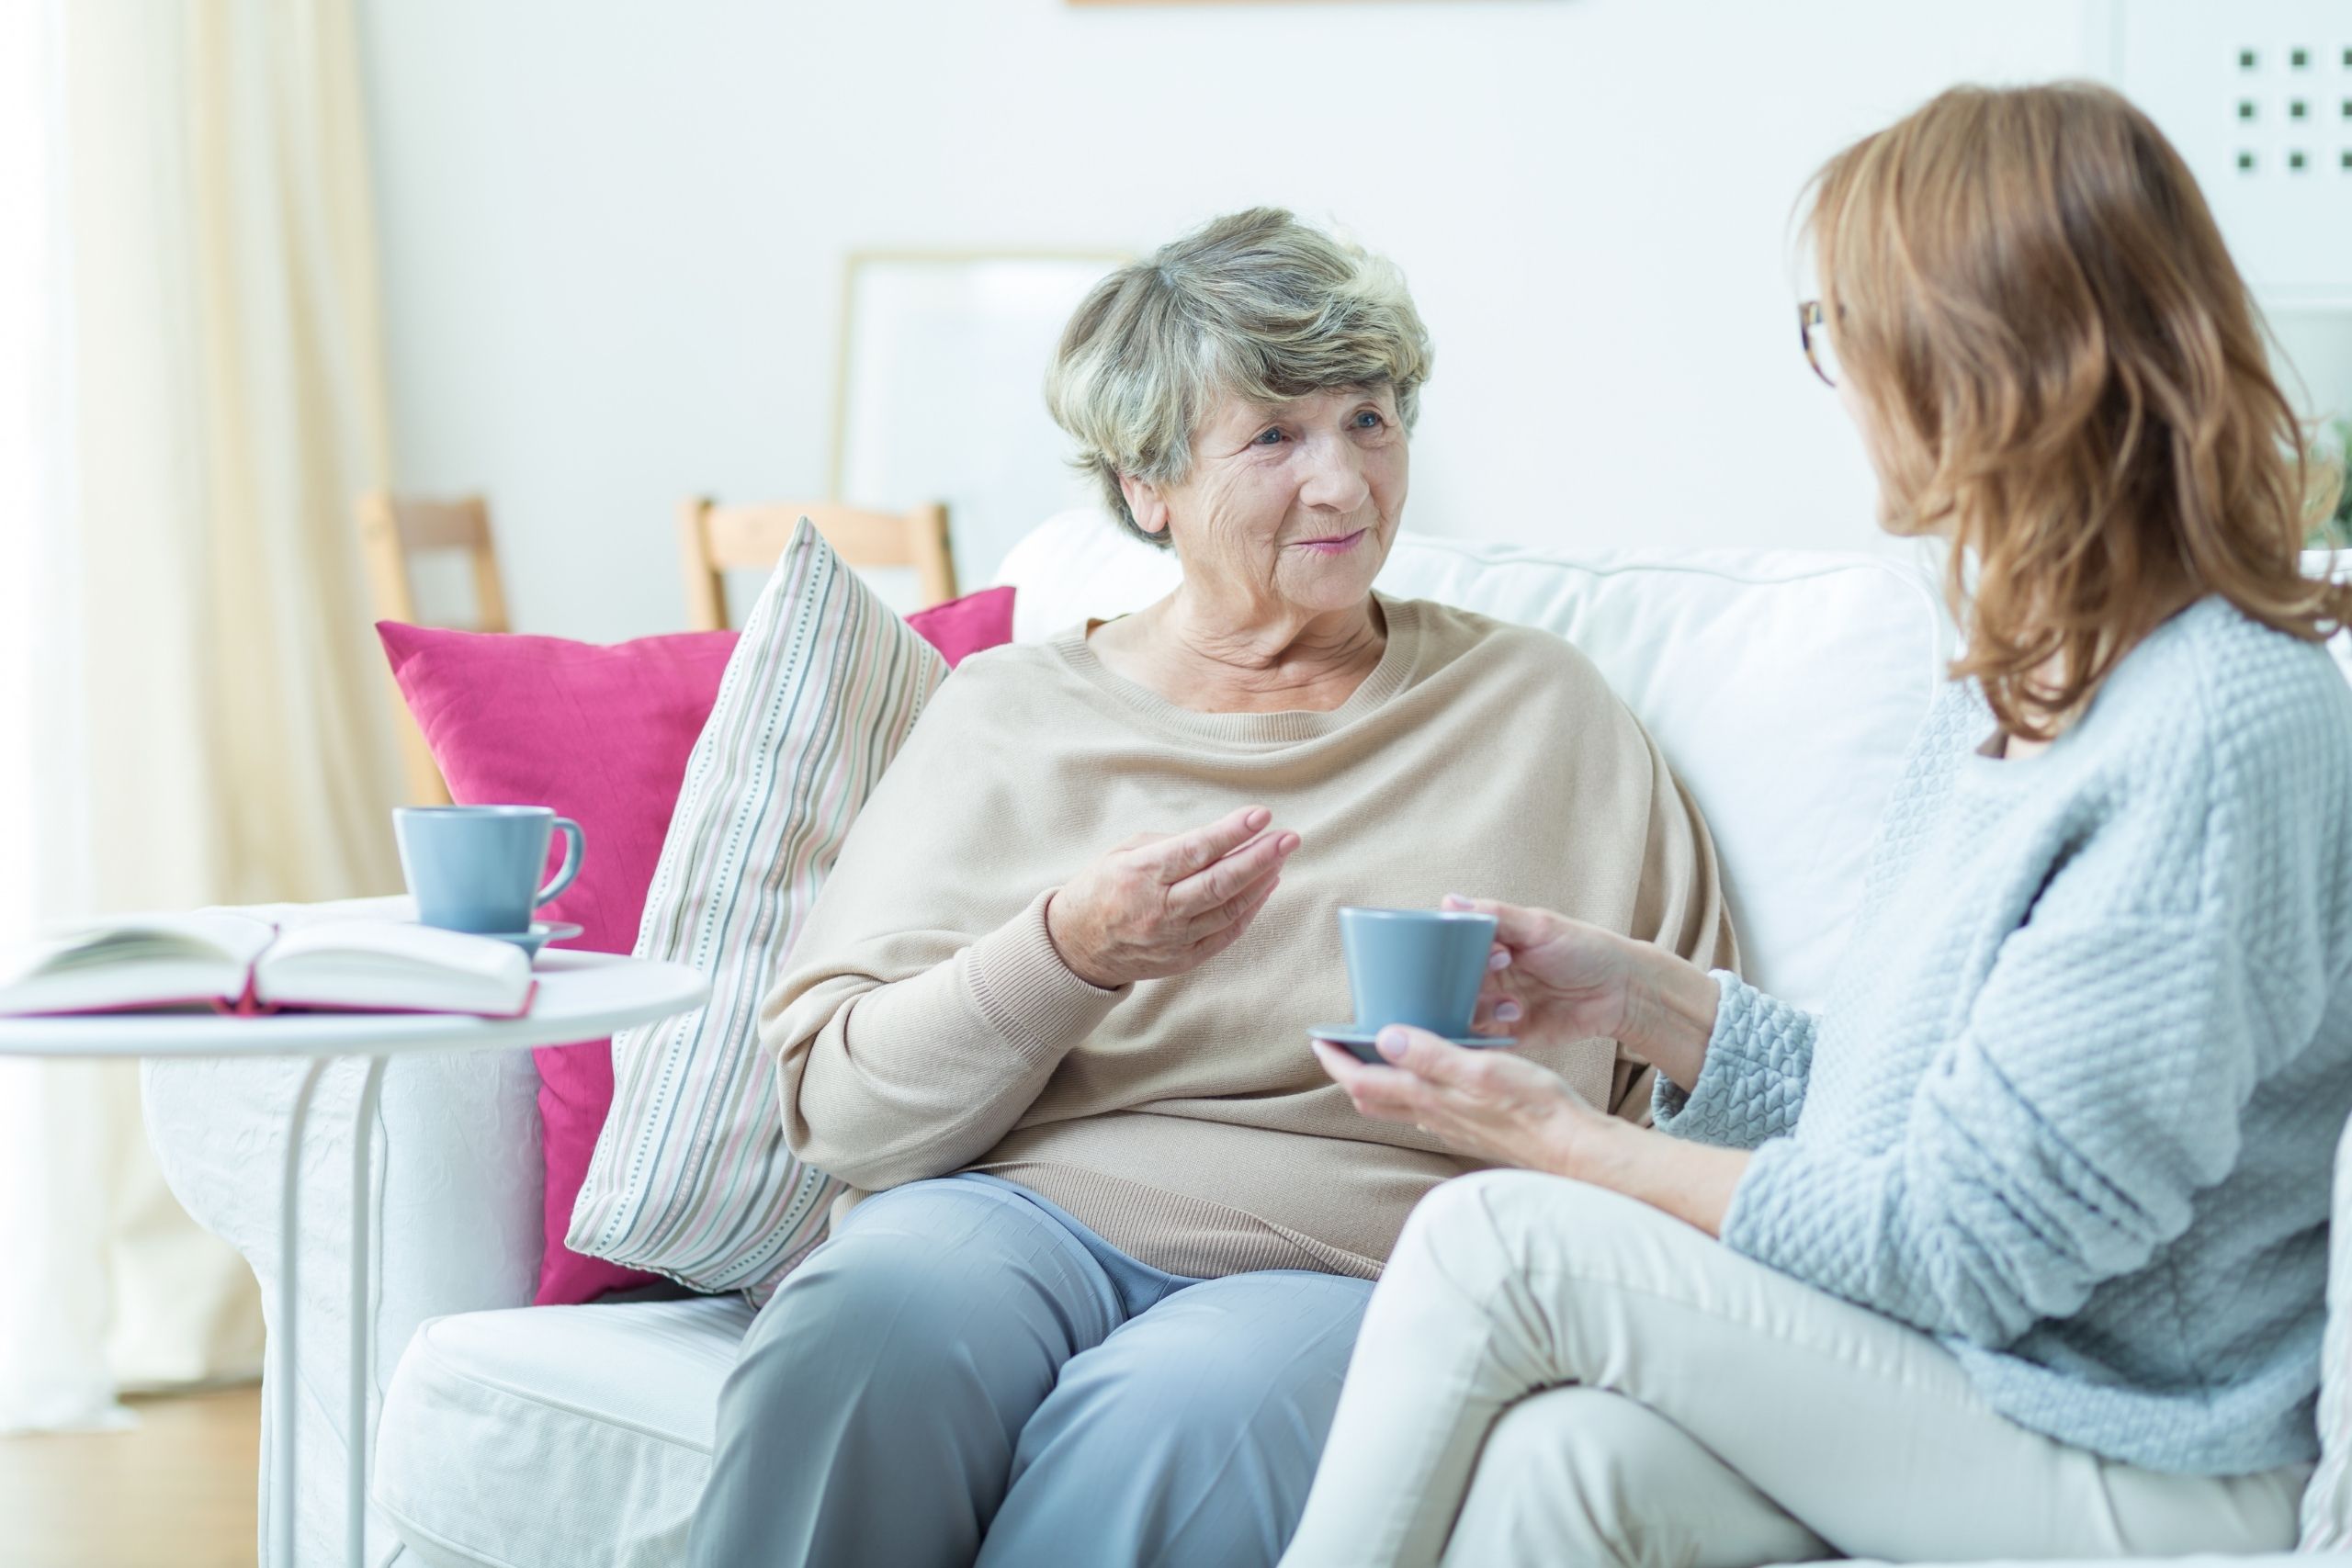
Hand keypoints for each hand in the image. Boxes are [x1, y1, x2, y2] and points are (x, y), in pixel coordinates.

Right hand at [1046, 806, 1299, 988]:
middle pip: (1220, 883)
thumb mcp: (1124, 853)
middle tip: (1289, 838)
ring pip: (1229, 910)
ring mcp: (1173, 939)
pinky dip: (1250, 910)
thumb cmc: (1102, 889)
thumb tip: (1220, 838)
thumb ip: (1171, 845)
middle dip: (1260, 858)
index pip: (1195, 851)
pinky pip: (1226, 933)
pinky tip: (1265, 887)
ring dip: (1261, 882)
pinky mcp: (1183, 959)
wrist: (1077, 947)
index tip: (1261, 815)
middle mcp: (1159, 909)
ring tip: (1281, 857)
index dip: (1231, 833)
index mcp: (1140, 875)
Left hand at [1310, 1027, 1608, 1172]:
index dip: (1336, 1061)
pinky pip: (1425, 1111)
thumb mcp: (1483, 1069)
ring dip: (1377, 1081)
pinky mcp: (1470, 1130)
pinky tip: (1427, 1076)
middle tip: (1338, 1045)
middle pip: (1372, 1098)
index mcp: (1430, 1098)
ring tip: (1375, 1052)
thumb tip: (1385, 1037)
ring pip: (1397, 1106)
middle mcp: (1433, 1117)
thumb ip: (1432, 1055)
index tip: (1320, 1039)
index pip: (1363, 1082)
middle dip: (1349, 1072)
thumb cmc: (1535, 1108)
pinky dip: (1410, 1090)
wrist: (1573, 1149)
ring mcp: (1451, 1127)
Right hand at [1446, 894, 1717, 1089]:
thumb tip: (1449, 899)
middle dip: (1462, 986)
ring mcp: (1493, 1007)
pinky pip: (1480, 1041)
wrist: (1621, 990)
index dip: (1452, 953)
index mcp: (1485, 946)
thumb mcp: (1539, 926)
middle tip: (1497, 977)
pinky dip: (1485, 1037)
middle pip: (1447, 985)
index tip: (1483, 951)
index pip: (1447, 950)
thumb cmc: (1583, 948)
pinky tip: (1511, 1021)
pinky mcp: (1508, 1035)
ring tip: (1514, 1004)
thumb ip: (1494, 916)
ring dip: (1480, 1011)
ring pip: (1461, 1014)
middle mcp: (1483, 977)